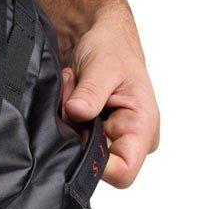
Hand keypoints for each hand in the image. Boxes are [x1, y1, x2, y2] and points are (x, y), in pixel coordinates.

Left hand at [60, 0, 159, 187]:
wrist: (100, 36)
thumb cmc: (112, 48)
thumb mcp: (103, 66)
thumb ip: (92, 93)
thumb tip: (77, 113)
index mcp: (143, 128)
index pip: (123, 173)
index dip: (96, 164)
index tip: (78, 132)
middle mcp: (129, 139)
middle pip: (93, 162)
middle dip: (76, 133)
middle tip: (73, 99)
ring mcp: (109, 136)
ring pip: (77, 149)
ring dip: (68, 123)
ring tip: (72, 92)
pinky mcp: (91, 132)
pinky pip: (69, 138)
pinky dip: (64, 119)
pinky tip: (69, 97)